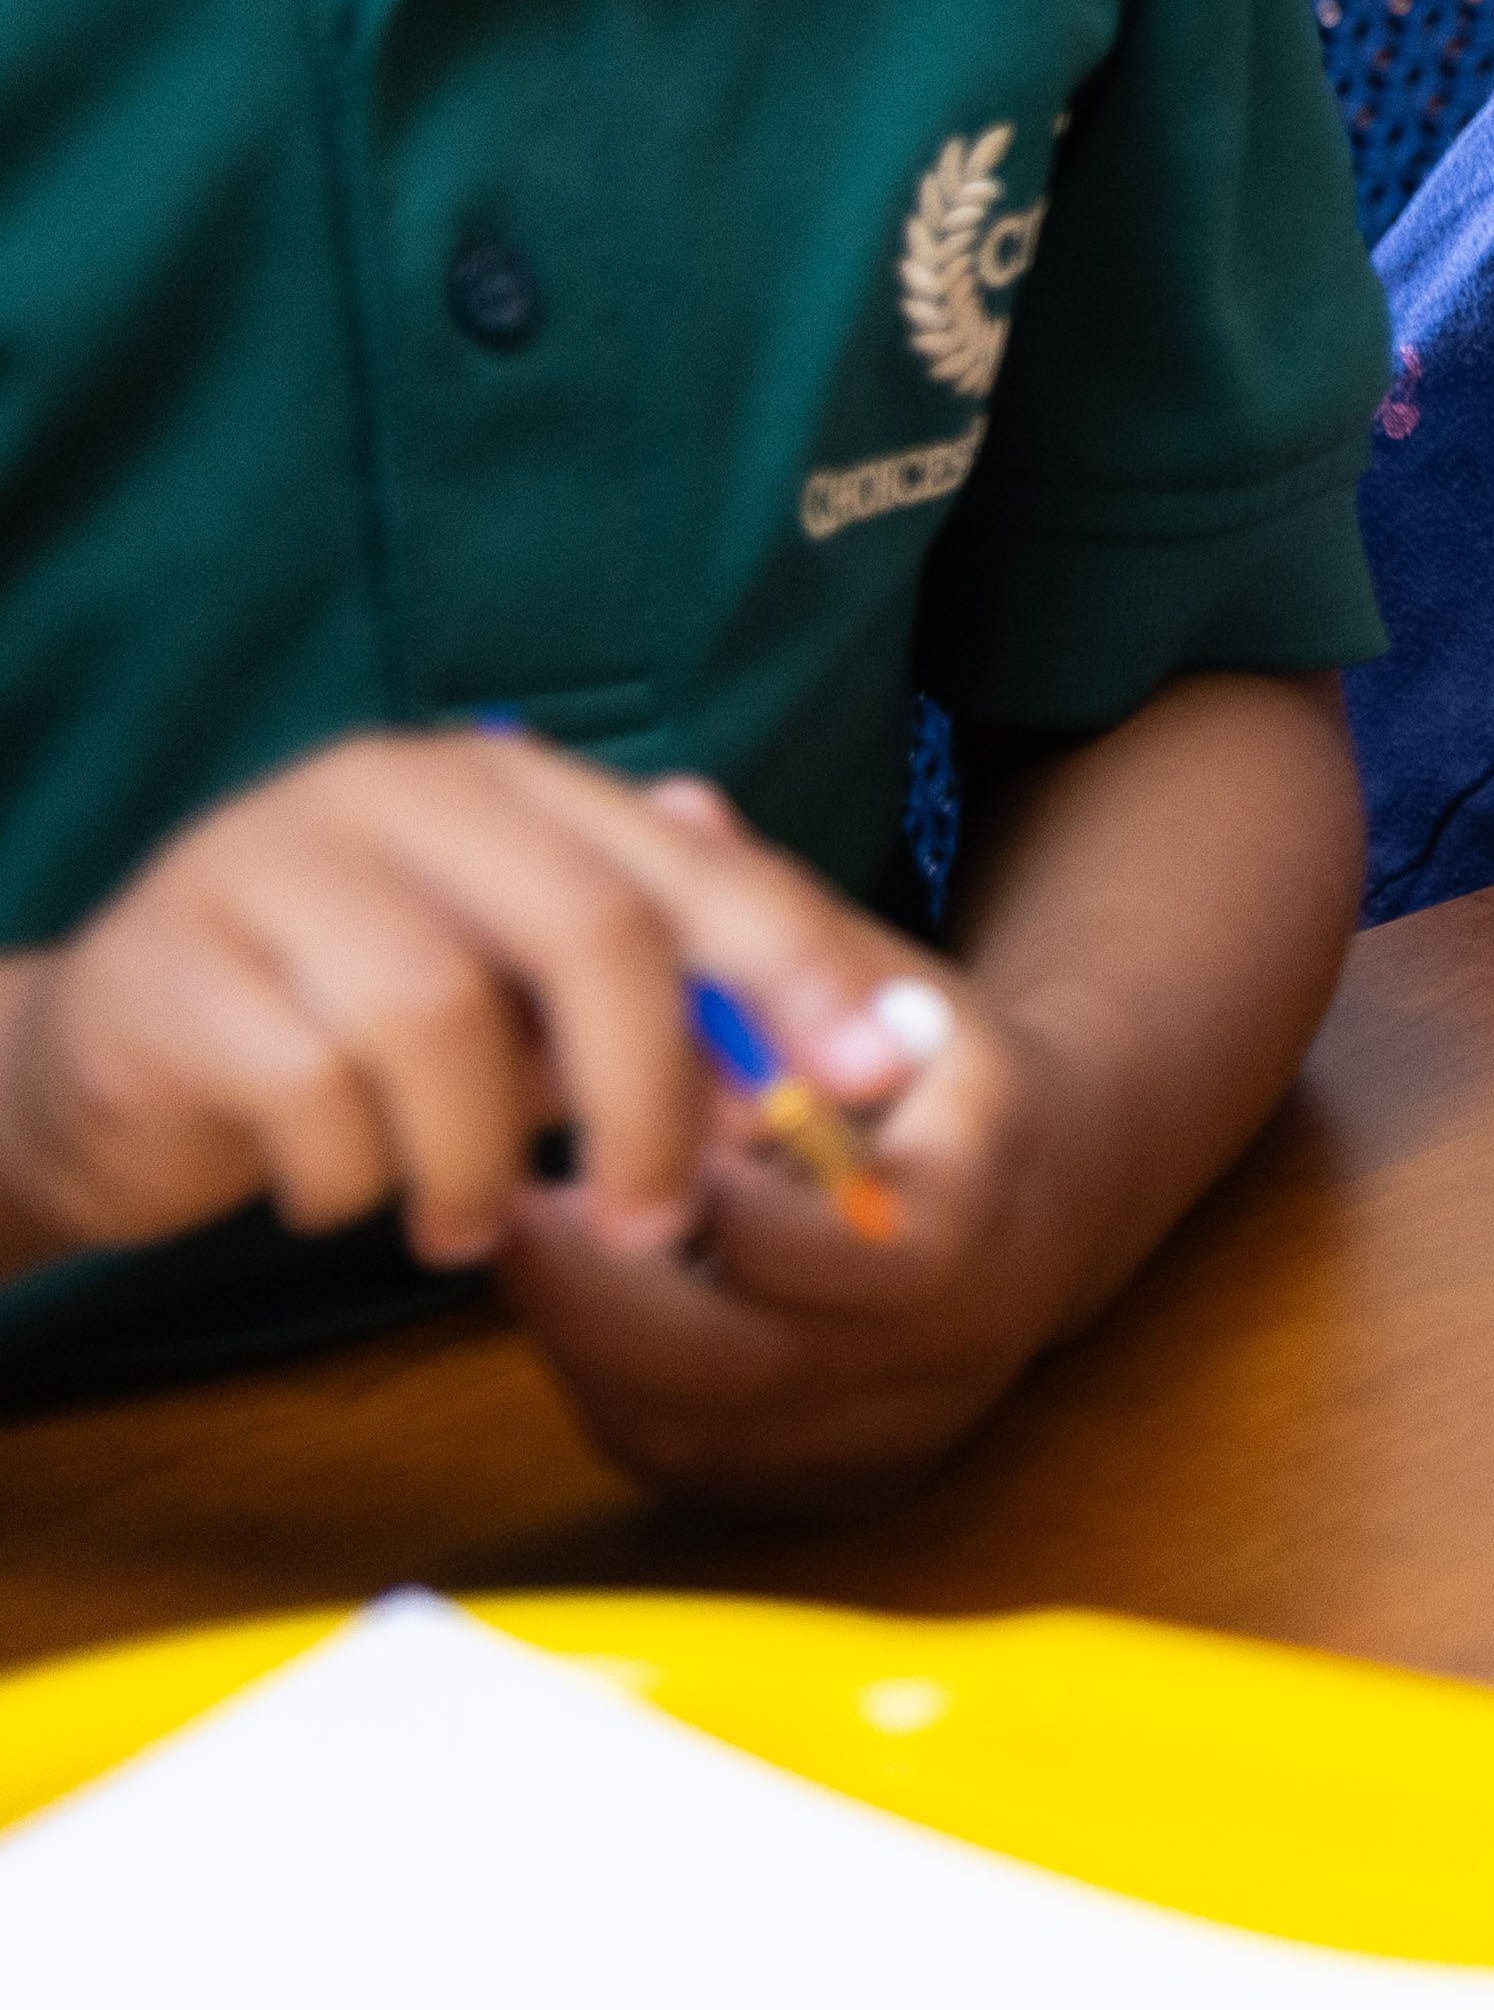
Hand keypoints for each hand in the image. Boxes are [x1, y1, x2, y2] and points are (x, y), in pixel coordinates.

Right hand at [0, 729, 939, 1276]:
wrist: (101, 1068)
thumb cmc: (352, 1033)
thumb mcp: (519, 1010)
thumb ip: (656, 1000)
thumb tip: (857, 1033)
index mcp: (506, 784)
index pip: (689, 868)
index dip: (795, 971)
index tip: (876, 1080)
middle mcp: (396, 791)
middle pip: (587, 934)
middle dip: (648, 1098)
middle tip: (651, 1223)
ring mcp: (270, 865)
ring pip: (442, 1020)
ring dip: (478, 1160)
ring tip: (465, 1226)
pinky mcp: (173, 969)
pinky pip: (311, 1089)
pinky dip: (352, 1176)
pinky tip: (342, 1193)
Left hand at [489, 783, 1073, 1513]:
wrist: (1064, 1195)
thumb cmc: (938, 1068)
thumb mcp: (884, 969)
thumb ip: (773, 909)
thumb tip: (674, 805)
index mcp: (981, 1210)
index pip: (817, 1243)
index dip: (697, 1199)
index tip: (601, 1138)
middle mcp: (953, 1348)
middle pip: (732, 1363)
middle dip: (595, 1288)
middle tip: (503, 1208)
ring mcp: (896, 1433)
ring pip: (691, 1425)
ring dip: (587, 1341)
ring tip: (528, 1243)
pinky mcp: (843, 1488)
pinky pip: (688, 1463)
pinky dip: (613, 1393)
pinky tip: (586, 1308)